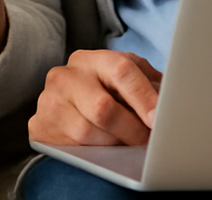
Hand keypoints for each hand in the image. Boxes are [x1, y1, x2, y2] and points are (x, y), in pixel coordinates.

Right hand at [29, 49, 162, 145]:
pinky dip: (94, 152)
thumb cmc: (105, 93)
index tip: (159, 118)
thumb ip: (148, 87)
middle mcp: (64, 75)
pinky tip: (105, 149)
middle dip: (131, 129)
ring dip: (114, 144)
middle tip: (147, 141)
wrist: (65, 106)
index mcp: (90, 59)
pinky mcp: (38, 126)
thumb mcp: (127, 83)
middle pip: (102, 106)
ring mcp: (48, 100)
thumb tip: (173, 102)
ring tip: (127, 144)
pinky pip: (71, 147)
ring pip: (87, 132)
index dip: (143, 96)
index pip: (120, 69)